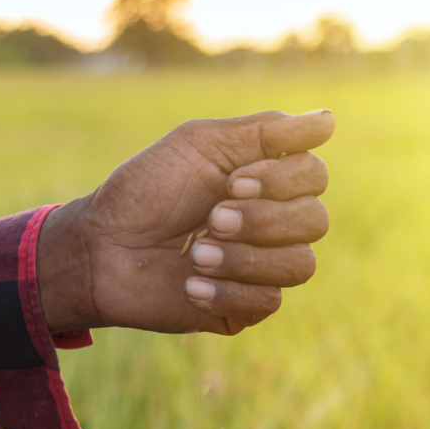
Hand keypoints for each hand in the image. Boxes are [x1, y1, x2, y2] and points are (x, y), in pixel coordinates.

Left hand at [37, 110, 334, 336]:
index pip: (315, 176)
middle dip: (263, 220)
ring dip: (245, 258)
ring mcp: (265, 268)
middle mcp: (276, 224)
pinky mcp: (247, 308)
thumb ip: (265, 132)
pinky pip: (269, 301)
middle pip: (316, 221)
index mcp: (269, 181)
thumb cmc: (147, 190)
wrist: (101, 247)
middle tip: (212, 219)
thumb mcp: (201, 145)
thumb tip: (328, 120)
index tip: (231, 182)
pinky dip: (228, 289)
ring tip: (196, 255)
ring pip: (300, 265)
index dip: (281, 181)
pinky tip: (189, 284)